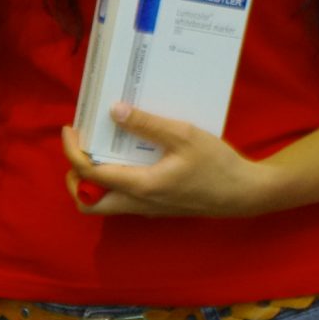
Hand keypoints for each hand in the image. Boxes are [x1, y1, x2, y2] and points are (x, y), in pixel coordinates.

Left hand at [61, 105, 274, 217]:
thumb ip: (148, 124)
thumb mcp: (184, 136)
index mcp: (140, 187)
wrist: (249, 194)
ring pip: (105, 204)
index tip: (70, 129)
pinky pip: (123, 199)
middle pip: (88, 203)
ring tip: (100, 149)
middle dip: (75, 177)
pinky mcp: (158, 207)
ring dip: (93, 181)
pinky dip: (114, 182)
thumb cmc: (219, 166)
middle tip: (81, 149)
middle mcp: (138, 204)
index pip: (89, 175)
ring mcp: (148, 209)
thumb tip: (114, 110)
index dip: (71, 152)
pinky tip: (126, 157)